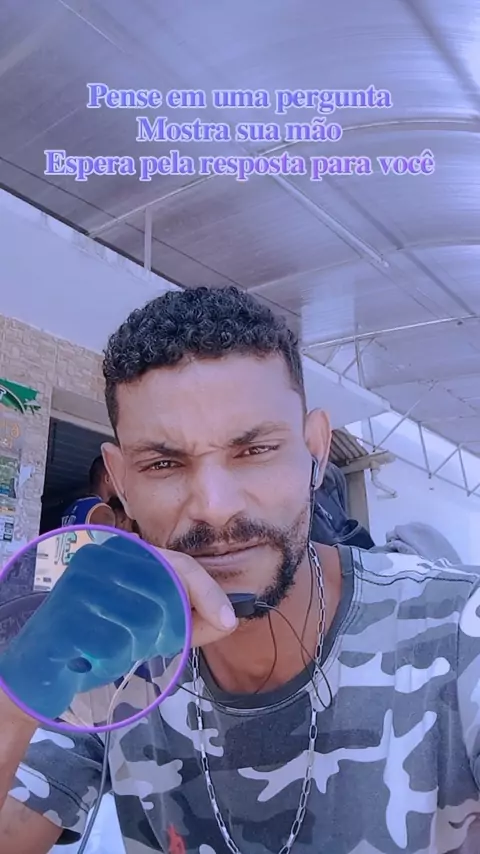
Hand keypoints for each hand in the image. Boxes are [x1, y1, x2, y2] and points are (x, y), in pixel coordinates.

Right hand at [0, 535, 236, 719]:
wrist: (44, 664)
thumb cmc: (105, 637)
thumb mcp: (155, 626)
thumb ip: (195, 622)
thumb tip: (231, 618)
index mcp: (126, 553)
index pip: (179, 564)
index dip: (208, 592)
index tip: (230, 621)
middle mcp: (103, 558)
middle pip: (166, 594)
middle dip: (173, 626)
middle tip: (158, 640)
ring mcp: (81, 583)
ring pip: (143, 622)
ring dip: (138, 645)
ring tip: (118, 644)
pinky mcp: (64, 613)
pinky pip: (114, 643)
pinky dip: (114, 657)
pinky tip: (99, 653)